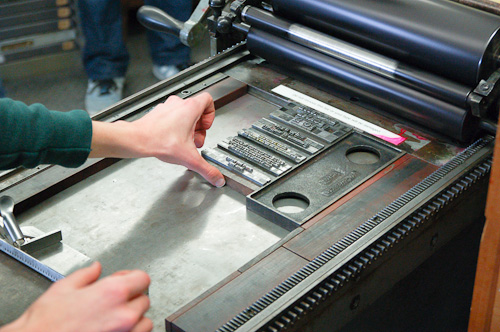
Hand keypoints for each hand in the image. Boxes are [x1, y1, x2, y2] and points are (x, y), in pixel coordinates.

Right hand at [2, 262, 151, 331]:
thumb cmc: (46, 324)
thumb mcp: (63, 288)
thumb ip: (86, 275)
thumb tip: (96, 268)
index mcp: (112, 292)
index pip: (142, 278)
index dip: (133, 278)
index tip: (125, 281)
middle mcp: (124, 314)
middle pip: (144, 299)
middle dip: (132, 297)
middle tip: (114, 300)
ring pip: (145, 321)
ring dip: (135, 318)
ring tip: (115, 318)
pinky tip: (115, 329)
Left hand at [90, 92, 224, 186]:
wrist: (137, 140)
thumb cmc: (159, 141)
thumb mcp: (190, 158)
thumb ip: (207, 169)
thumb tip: (217, 178)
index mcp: (190, 108)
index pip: (209, 100)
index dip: (211, 115)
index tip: (206, 127)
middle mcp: (179, 103)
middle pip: (197, 111)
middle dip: (199, 128)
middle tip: (195, 141)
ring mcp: (167, 107)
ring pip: (184, 113)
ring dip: (187, 128)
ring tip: (183, 142)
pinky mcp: (158, 113)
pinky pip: (172, 116)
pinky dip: (175, 127)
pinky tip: (172, 140)